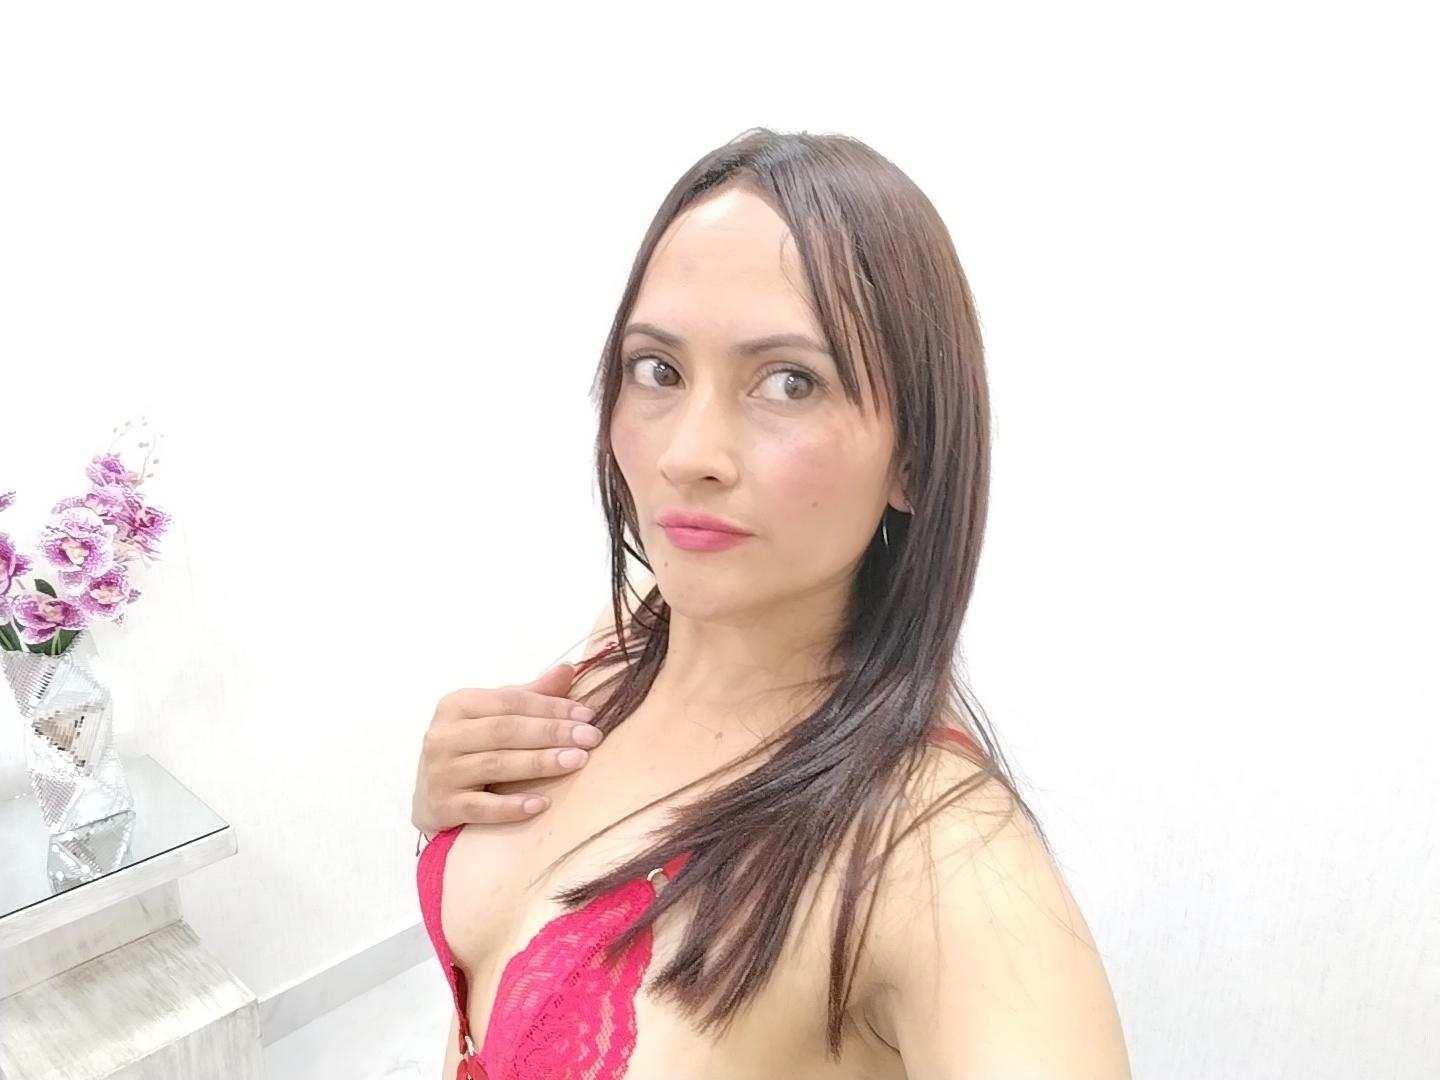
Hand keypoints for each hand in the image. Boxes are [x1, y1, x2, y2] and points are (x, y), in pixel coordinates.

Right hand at [412, 661, 604, 832]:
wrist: (431, 796)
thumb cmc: (470, 750)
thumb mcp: (493, 717)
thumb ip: (530, 696)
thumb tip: (569, 669)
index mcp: (457, 705)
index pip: (510, 701)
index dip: (551, 706)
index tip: (587, 716)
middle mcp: (444, 735)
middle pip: (504, 730)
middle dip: (551, 732)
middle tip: (591, 738)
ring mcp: (440, 772)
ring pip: (495, 764)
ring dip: (539, 762)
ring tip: (576, 761)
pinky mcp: (442, 806)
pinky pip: (481, 807)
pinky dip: (512, 806)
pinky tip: (542, 804)